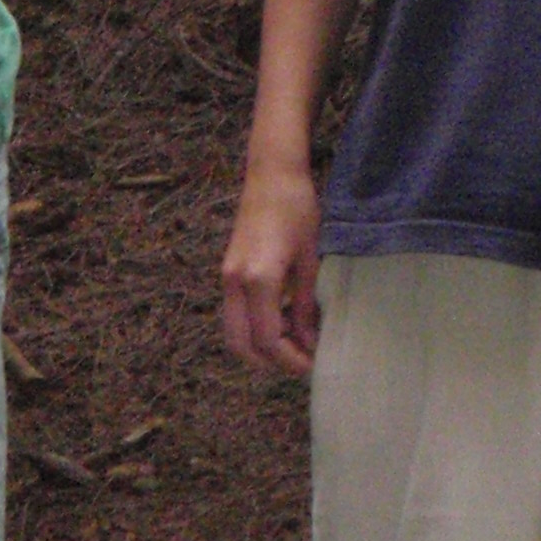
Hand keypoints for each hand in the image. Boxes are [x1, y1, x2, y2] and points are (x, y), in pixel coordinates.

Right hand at [221, 161, 322, 375]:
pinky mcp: (228, 271)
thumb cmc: (297, 210)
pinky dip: (255, 327)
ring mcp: (227, 277)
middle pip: (241, 345)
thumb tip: (309, 341)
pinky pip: (235, 313)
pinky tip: (283, 319)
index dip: (290, 360)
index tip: (313, 366)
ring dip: (261, 346)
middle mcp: (235, 282)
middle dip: (270, 362)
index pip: (267, 340)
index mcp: (258, 280)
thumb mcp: (310, 261)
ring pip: (234, 331)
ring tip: (295, 341)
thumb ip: (305, 305)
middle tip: (301, 362)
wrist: (272, 175)